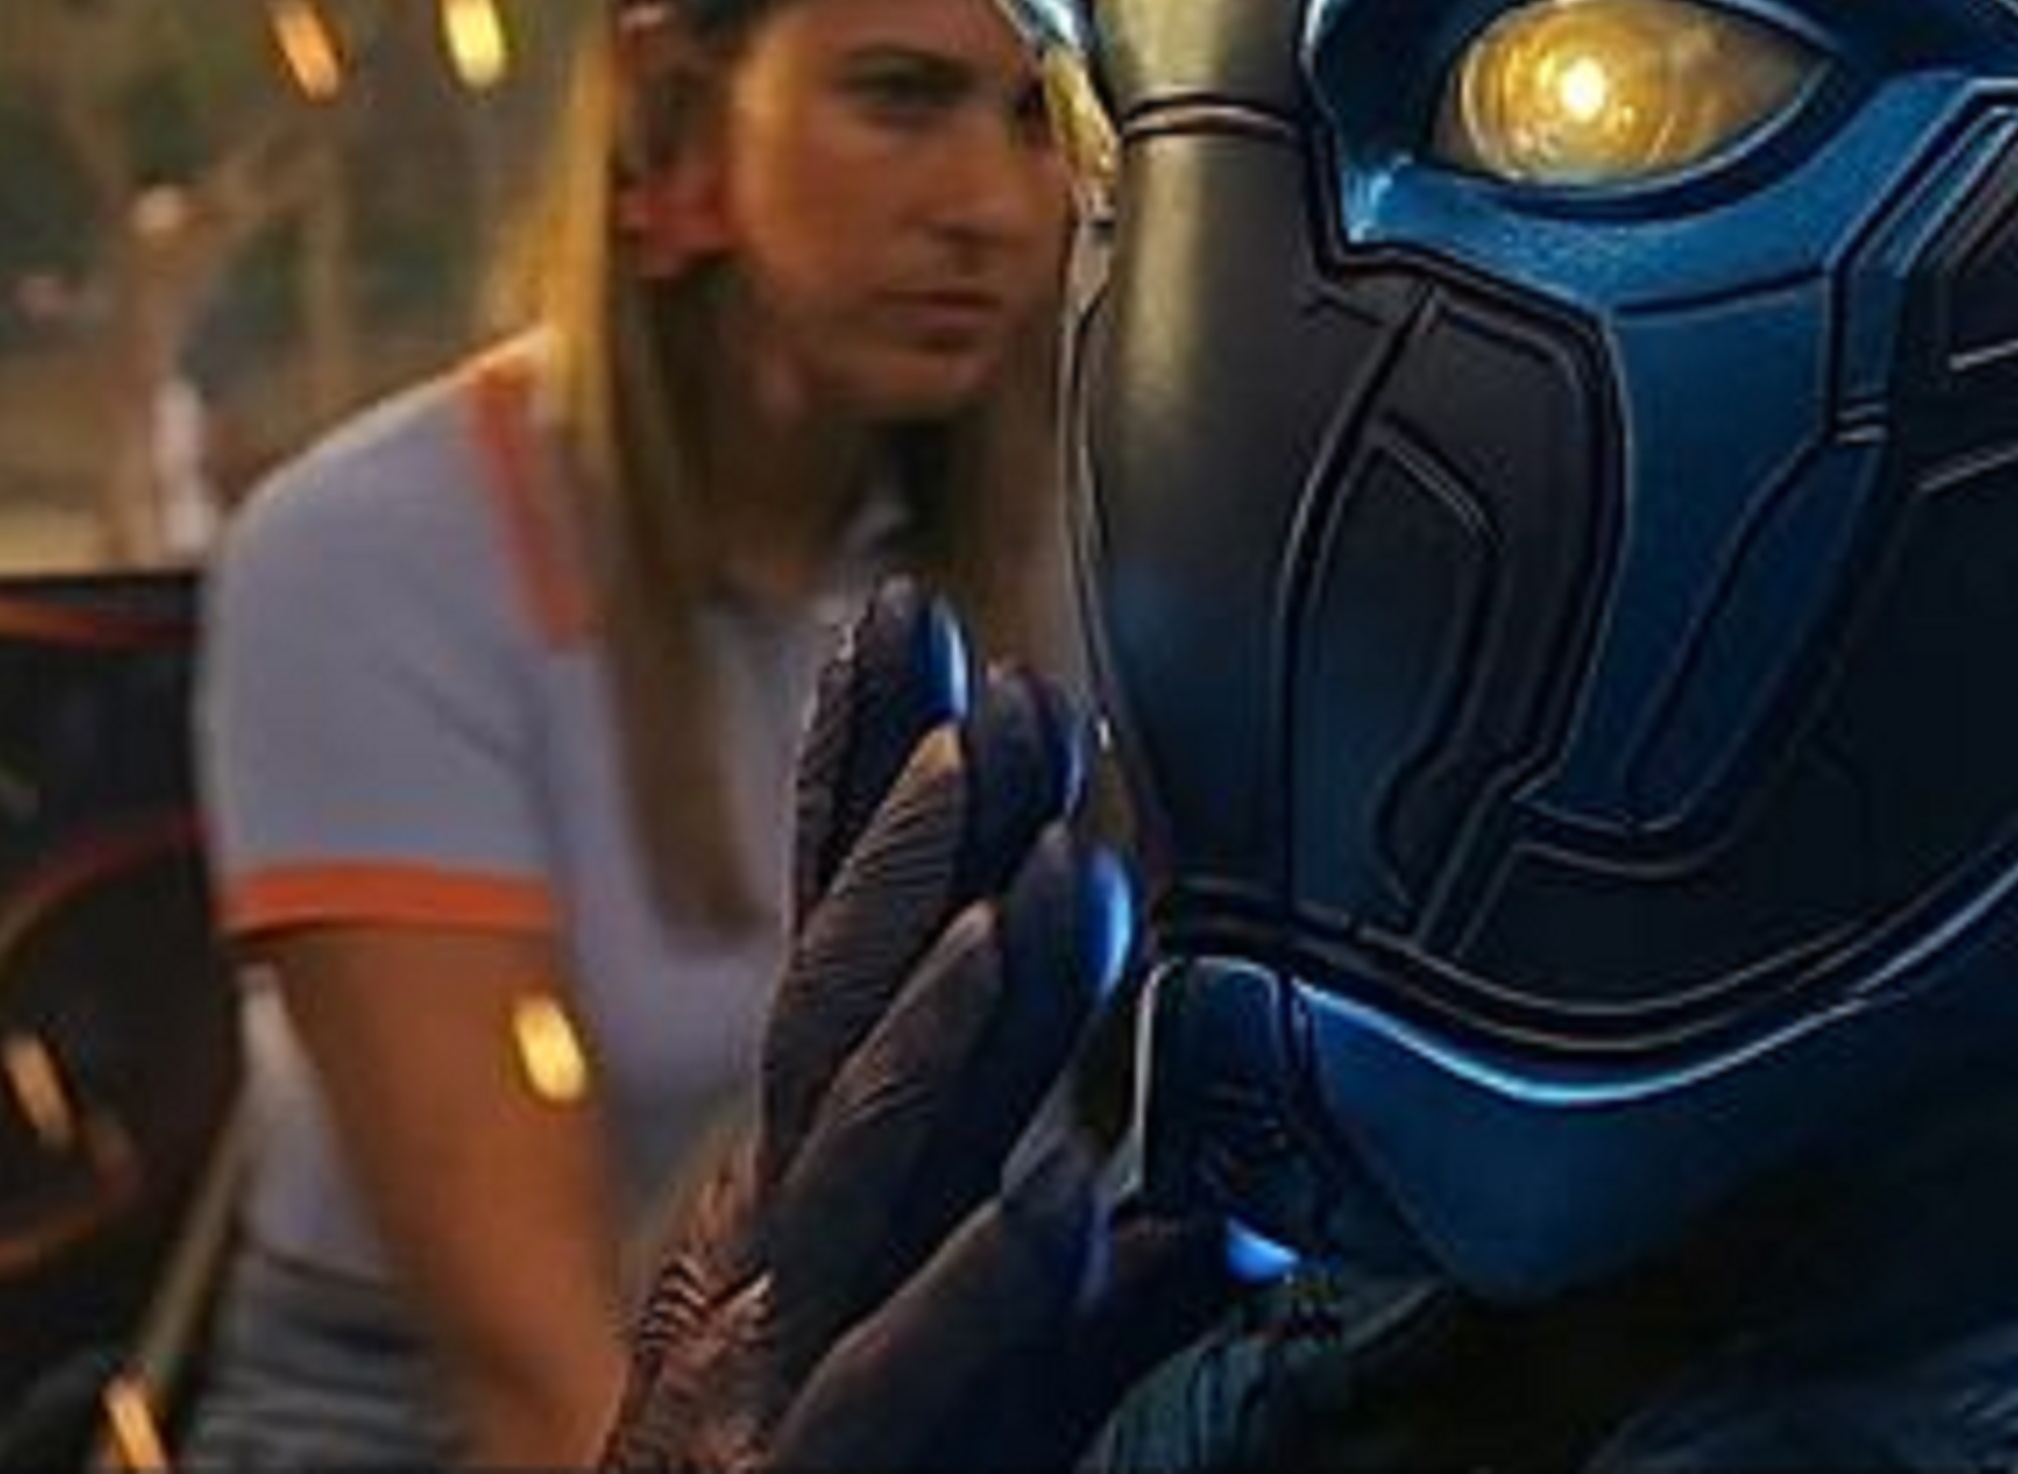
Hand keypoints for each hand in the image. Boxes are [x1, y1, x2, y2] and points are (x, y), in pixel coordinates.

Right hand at [605, 584, 1238, 1472]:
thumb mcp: (997, 1394)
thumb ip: (1103, 1308)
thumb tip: (1229, 1223)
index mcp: (836, 1201)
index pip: (857, 958)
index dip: (884, 796)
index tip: (933, 628)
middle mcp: (793, 1245)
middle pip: (841, 1008)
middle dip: (912, 844)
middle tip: (992, 692)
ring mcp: (787, 1351)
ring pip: (862, 1159)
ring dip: (950, 1020)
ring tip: (1040, 894)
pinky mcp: (811, 1472)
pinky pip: (898, 1369)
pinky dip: (973, 1285)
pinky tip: (1054, 1201)